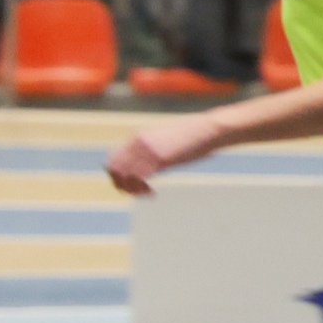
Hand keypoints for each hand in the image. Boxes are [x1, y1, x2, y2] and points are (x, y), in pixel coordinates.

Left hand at [106, 111, 226, 196]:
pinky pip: (139, 177)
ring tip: (146, 194)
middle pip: (113, 168)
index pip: (113, 158)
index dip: (117, 175)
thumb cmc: (194, 136)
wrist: (209, 129)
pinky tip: (152, 193)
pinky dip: (141, 190)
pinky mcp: (158, 157)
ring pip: (124, 175)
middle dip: (120, 184)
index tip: (131, 185)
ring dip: (131, 189)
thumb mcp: (167, 141)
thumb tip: (151, 165)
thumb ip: (154, 150)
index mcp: (138, 136)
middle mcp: (138, 141)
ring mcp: (147, 149)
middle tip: (135, 193)